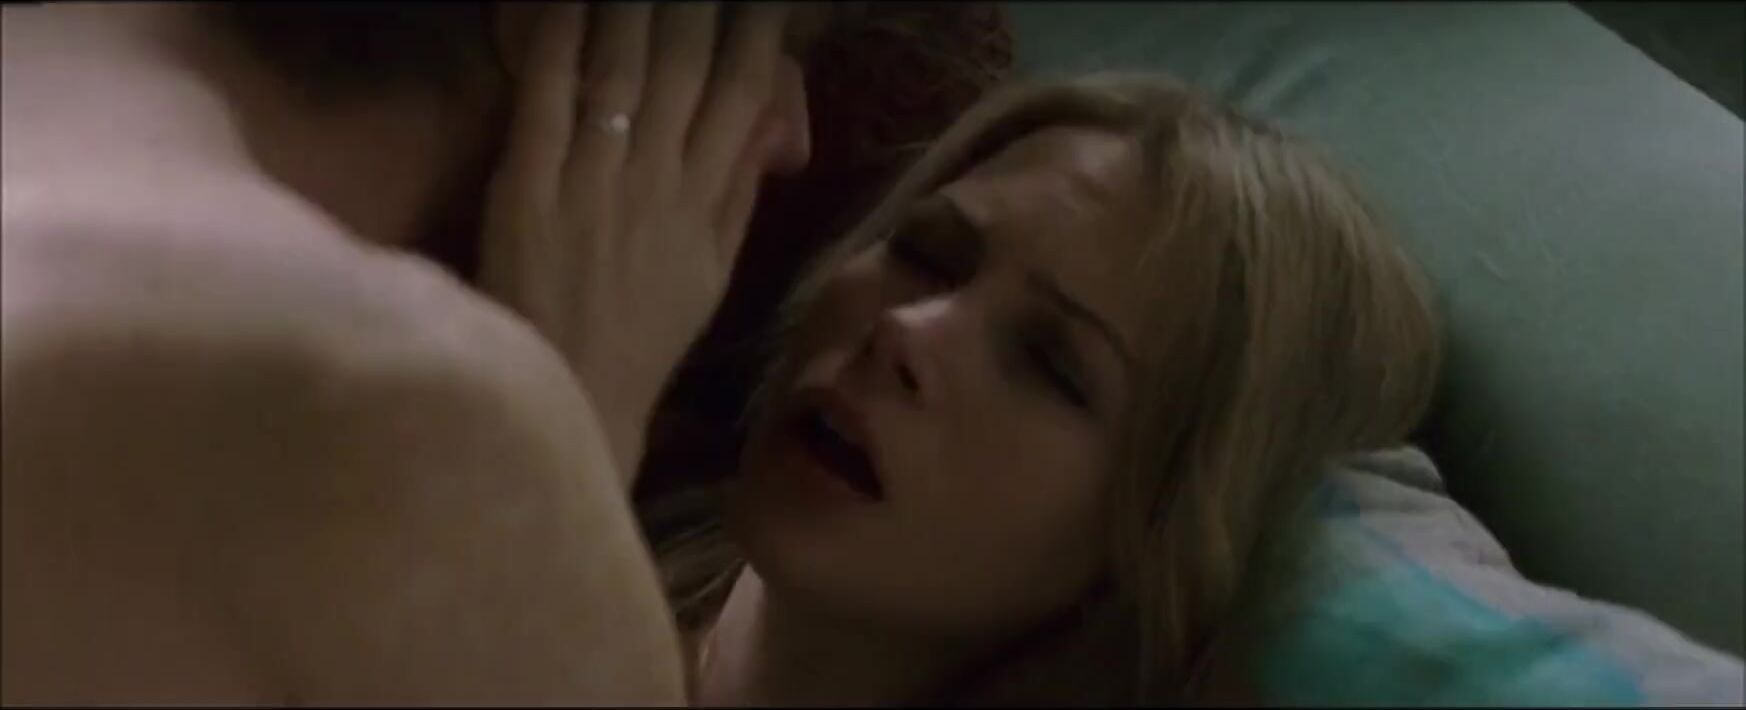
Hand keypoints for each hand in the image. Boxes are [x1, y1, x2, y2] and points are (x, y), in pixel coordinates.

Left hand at [480, 2, 796, 477]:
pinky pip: (549, 97)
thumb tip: (768, 124)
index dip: (755, 35)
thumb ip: (738, 193)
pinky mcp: (528, 189)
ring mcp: (592, 184)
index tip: (760, 1)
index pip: (743, 97)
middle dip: (695, 6)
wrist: (574, 398)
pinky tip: (568, 2)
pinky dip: (559, 40)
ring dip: (633, 7)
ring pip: (622, 70)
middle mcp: (658, 185)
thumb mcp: (712, 271)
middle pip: (685, 67)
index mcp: (708, 205)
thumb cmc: (644, 336)